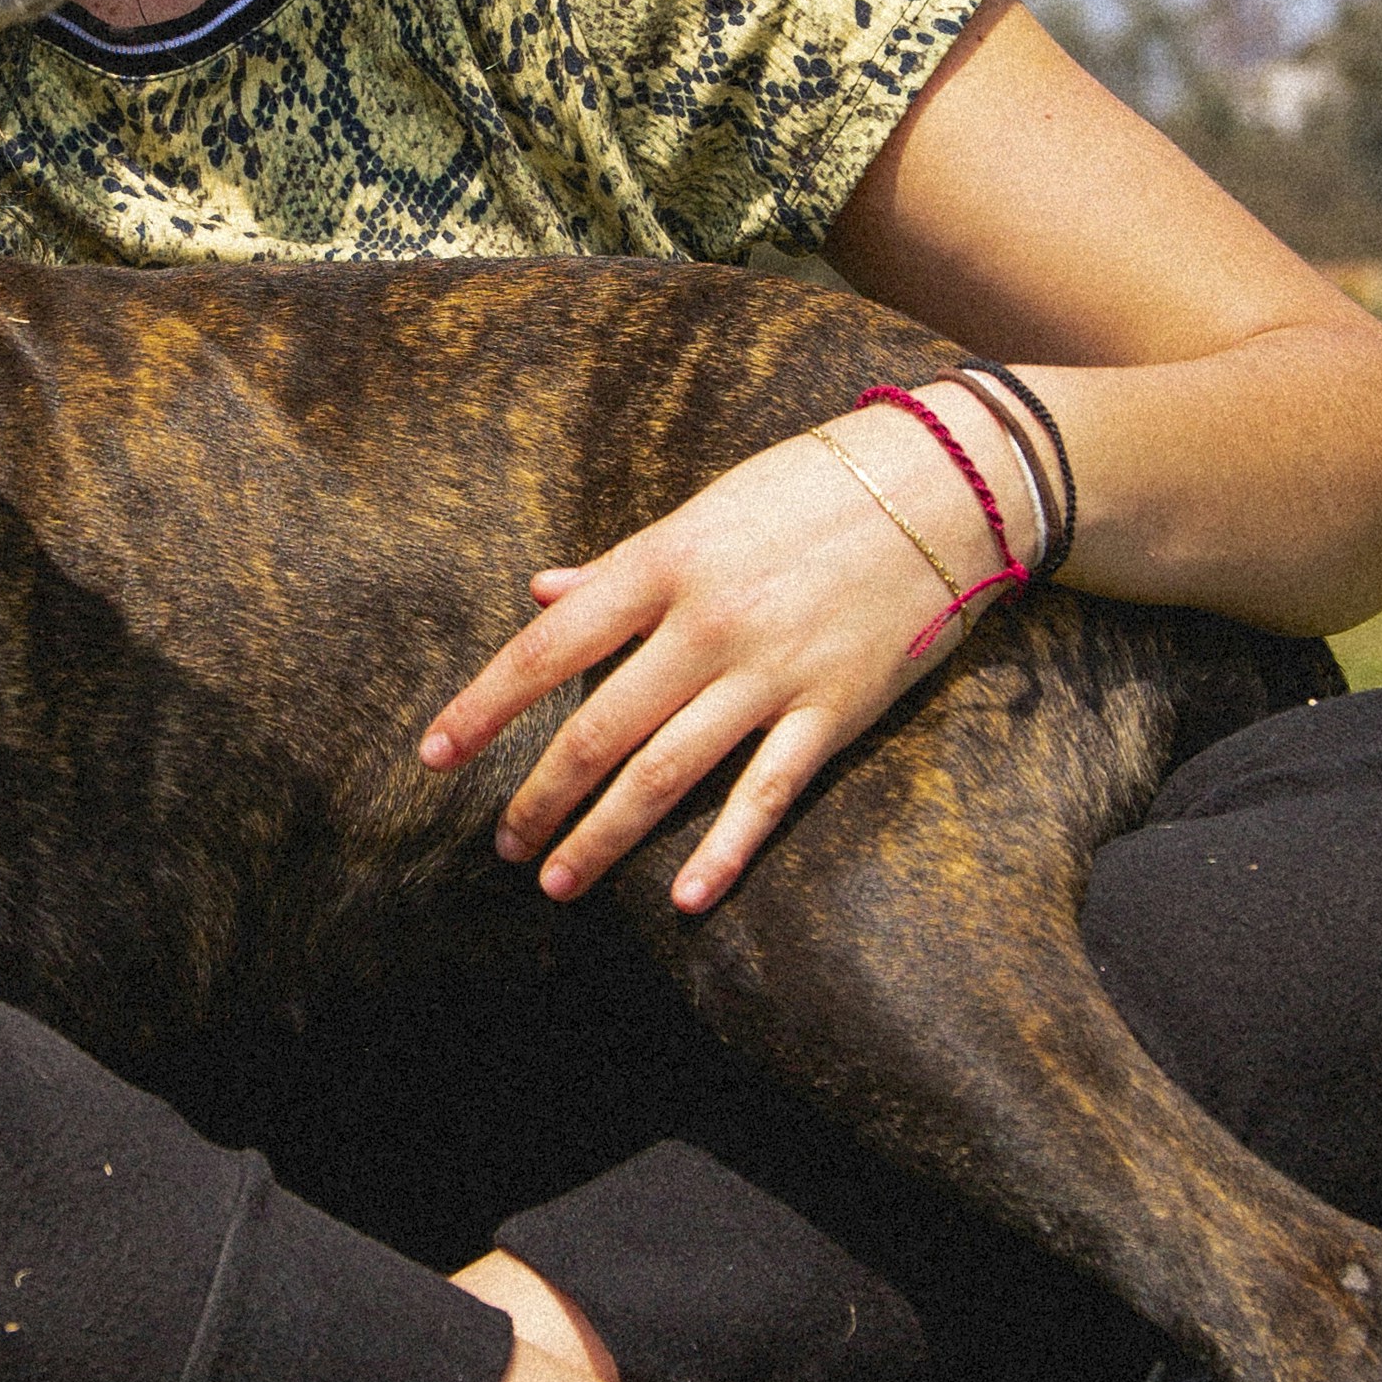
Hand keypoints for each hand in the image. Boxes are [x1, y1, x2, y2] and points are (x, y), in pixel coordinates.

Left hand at [415, 389, 1032, 912]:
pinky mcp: (836, 708)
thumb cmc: (811, 489)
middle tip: (503, 846)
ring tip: (558, 880)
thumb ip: (621, 565)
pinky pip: (767, 793)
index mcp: (663, 563)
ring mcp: (773, 671)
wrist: (946, 483)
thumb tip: (541, 596)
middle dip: (540, 796)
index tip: (435, 758)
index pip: (549, 649)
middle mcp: (708, 623)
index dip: (485, 709)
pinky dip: (725, 849)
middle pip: (599, 728)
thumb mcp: (705, 510)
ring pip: (667, 771)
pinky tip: (687, 898)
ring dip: (605, 835)